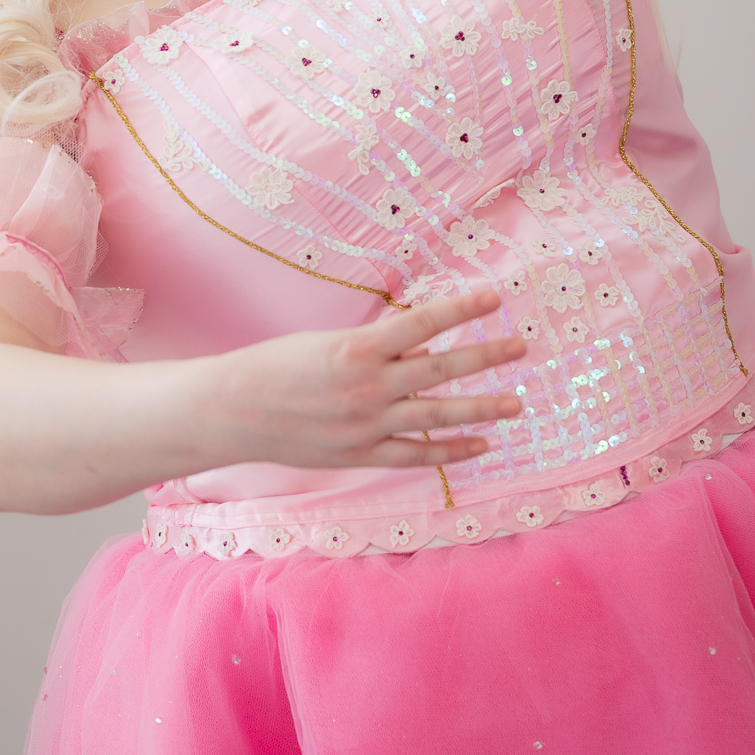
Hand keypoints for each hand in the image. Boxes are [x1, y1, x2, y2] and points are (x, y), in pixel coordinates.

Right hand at [208, 289, 523, 470]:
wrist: (233, 411)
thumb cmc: (276, 366)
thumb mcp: (326, 342)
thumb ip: (376, 347)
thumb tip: (425, 346)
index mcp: (356, 347)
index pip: (422, 322)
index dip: (461, 309)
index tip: (495, 299)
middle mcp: (367, 385)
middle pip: (441, 369)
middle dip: (486, 357)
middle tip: (521, 347)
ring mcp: (366, 424)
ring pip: (437, 415)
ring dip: (481, 409)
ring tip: (516, 402)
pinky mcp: (361, 454)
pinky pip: (417, 455)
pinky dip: (451, 451)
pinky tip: (481, 445)